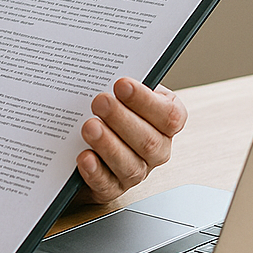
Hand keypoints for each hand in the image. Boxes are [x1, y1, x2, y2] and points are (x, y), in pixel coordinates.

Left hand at [76, 78, 186, 202]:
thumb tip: (103, 65)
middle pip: (149, 141)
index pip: (169, 115)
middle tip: (99, 101)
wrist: (82, 134)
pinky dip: (95, 171)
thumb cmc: (108, 105)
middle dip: (122, 119)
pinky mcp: (110, 187)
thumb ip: (118, 79)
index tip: (121, 84)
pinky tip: (84, 157)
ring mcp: (135, 170)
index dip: (146, 101)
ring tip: (89, 127)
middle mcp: (155, 149)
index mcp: (163, 121)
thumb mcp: (117, 89)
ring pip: (130, 165)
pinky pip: (107, 184)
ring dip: (109, 145)